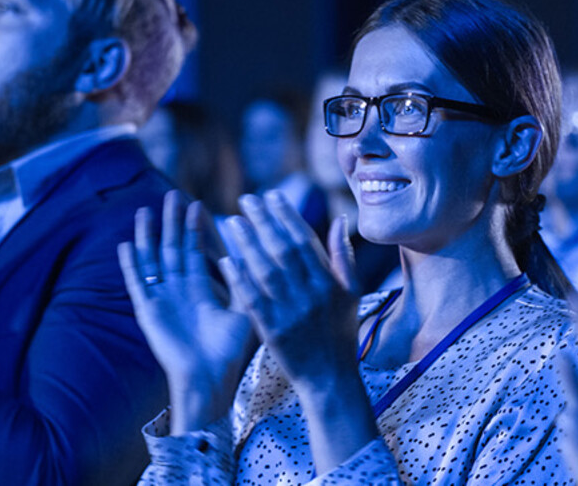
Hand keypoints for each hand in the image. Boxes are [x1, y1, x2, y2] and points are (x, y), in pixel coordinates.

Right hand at [117, 191, 252, 433]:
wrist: (208, 376)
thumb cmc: (229, 351)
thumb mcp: (243, 310)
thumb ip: (243, 282)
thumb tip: (246, 252)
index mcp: (200, 291)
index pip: (195, 251)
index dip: (196, 229)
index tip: (198, 204)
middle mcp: (178, 291)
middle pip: (172, 249)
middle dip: (172, 223)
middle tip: (173, 195)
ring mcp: (161, 299)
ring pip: (152, 260)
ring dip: (148, 236)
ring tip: (146, 210)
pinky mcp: (148, 310)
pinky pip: (137, 283)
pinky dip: (131, 264)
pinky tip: (125, 244)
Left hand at [218, 193, 378, 471]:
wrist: (329, 380)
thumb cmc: (340, 334)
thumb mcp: (352, 294)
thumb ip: (344, 256)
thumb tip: (340, 218)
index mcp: (331, 283)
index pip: (305, 241)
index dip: (287, 216)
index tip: (271, 196)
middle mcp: (312, 296)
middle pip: (284, 251)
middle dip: (264, 222)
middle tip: (247, 201)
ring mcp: (291, 314)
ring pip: (266, 271)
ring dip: (249, 244)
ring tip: (233, 222)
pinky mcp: (272, 332)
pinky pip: (252, 300)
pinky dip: (239, 278)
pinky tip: (225, 259)